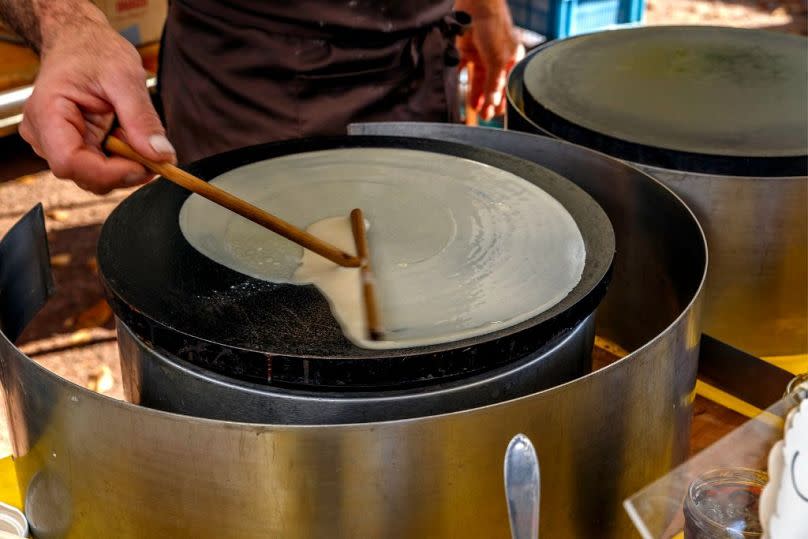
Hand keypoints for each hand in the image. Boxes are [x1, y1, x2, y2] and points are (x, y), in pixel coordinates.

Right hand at [19, 17, 174, 193]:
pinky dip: (122, 160)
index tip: (145, 165)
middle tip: (153, 151)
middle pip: (86, 176)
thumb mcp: (124, 76)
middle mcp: (44, 134)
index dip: (110, 173)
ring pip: (95, 177)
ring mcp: (56, 143)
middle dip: (125, 170)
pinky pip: (100, 168)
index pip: (69, 163)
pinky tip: (127, 137)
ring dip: (125, 164)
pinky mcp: (72, 147)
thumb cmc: (94, 50)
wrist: (80, 40)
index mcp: (47, 113)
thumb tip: (161, 155)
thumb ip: (142, 118)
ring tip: (134, 133)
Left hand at [456, 0, 524, 120]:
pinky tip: (457, 92)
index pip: (508, 87)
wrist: (477, 4)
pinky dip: (459, 79)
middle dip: (488, 102)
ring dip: (475, 95)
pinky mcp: (466, 51)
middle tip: (483, 117)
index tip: (495, 117)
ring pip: (478, 80)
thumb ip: (494, 83)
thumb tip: (492, 103)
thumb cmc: (494, 27)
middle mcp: (497, 60)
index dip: (502, 102)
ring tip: (472, 109)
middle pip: (492, 86)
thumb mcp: (498, 59)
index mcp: (511, 61)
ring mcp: (482, 55)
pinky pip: (462, 69)